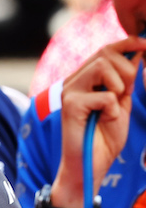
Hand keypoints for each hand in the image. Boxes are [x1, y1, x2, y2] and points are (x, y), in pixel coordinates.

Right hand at [51, 36, 145, 207]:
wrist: (90, 165)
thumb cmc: (104, 138)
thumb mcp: (121, 103)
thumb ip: (125, 81)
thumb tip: (137, 54)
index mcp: (84, 79)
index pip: (106, 49)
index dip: (128, 42)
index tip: (145, 45)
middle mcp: (73, 82)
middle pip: (105, 53)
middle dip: (127, 70)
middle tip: (126, 93)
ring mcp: (69, 92)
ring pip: (103, 66)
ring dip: (119, 86)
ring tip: (114, 106)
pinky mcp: (70, 106)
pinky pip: (105, 95)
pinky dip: (113, 109)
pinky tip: (104, 120)